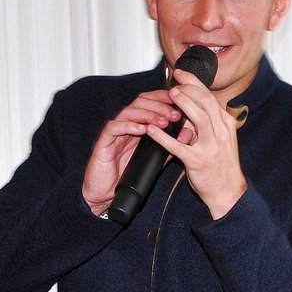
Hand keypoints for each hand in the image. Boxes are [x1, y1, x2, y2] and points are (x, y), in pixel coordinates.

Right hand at [82, 88, 185, 215]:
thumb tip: (188, 132)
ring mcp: (113, 132)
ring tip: (163, 122)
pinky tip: (142, 129)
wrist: (105, 193)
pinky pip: (114, 127)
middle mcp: (124, 125)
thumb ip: (170, 145)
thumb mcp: (155, 159)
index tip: (180, 101)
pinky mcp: (103, 141)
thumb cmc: (126, 175)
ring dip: (147, 114)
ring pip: (128, 112)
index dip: (163, 98)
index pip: (149, 103)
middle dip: (159, 106)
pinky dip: (128, 126)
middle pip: (139, 103)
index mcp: (136, 125)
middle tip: (175, 114)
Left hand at [145, 69, 246, 218]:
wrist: (228, 192)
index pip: (210, 97)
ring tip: (170, 95)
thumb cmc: (221, 164)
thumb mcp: (219, 139)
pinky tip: (151, 130)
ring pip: (200, 118)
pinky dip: (163, 136)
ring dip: (184, 104)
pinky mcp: (198, 161)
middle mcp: (221, 133)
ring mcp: (211, 147)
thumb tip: (189, 105)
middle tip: (174, 80)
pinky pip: (178, 146)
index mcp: (225, 125)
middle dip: (190, 88)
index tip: (181, 73)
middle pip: (207, 102)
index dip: (195, 83)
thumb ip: (207, 122)